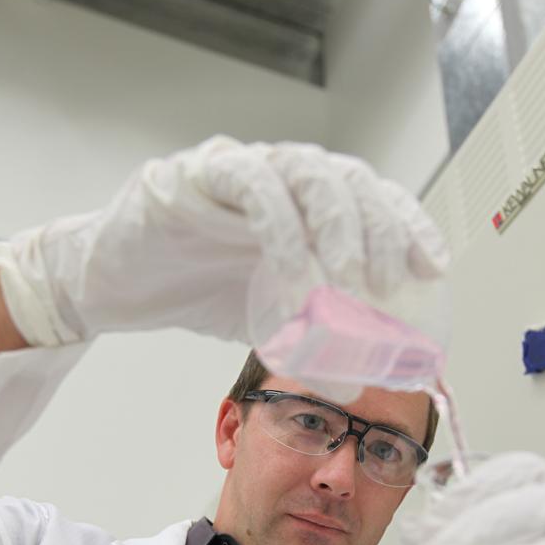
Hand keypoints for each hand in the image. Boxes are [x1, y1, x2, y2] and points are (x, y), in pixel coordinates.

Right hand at [0, 137, 447, 346]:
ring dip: (337, 228)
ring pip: (308, 173)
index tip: (432, 264)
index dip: (406, 223)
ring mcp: (239, 168)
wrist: (112, 285)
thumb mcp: (270, 308)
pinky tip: (291, 272)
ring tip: (346, 282)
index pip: (370, 197)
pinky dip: (281, 230)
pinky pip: (252, 185)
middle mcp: (278, 174)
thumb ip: (312, 322)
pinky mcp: (196, 176)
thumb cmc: (191, 289)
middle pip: (349, 179)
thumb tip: (358, 376)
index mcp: (304, 201)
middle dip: (379, 229)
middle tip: (387, 284)